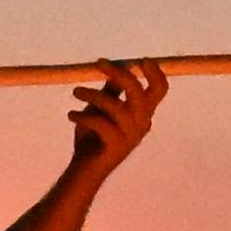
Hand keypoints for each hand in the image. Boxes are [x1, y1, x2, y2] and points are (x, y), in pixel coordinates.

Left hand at [65, 59, 167, 176]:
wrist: (85, 171)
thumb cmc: (94, 137)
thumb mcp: (102, 110)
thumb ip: (111, 91)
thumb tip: (116, 67)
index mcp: (142, 113)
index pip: (159, 90)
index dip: (155, 73)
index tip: (141, 59)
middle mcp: (141, 124)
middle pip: (137, 92)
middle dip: (119, 73)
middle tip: (98, 62)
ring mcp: (130, 136)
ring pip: (114, 106)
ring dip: (92, 95)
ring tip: (76, 92)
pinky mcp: (115, 146)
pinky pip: (100, 123)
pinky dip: (82, 116)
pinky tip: (71, 115)